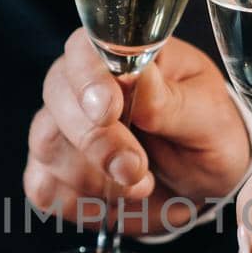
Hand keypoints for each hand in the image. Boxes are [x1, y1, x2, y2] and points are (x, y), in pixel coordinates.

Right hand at [24, 30, 251, 235]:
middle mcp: (84, 86)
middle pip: (57, 97)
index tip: (111, 112)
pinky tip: (114, 202)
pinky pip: (43, 186)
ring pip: (47, 145)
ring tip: (141, 184)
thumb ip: (171, 101)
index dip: (90, 79)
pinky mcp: (55, 172)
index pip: (84, 49)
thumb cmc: (208, 135)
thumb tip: (138, 76)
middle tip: (136, 168)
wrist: (206, 184)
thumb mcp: (208, 118)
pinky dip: (80, 203)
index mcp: (125, 57)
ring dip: (94, 176)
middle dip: (96, 141)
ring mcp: (64, 128)